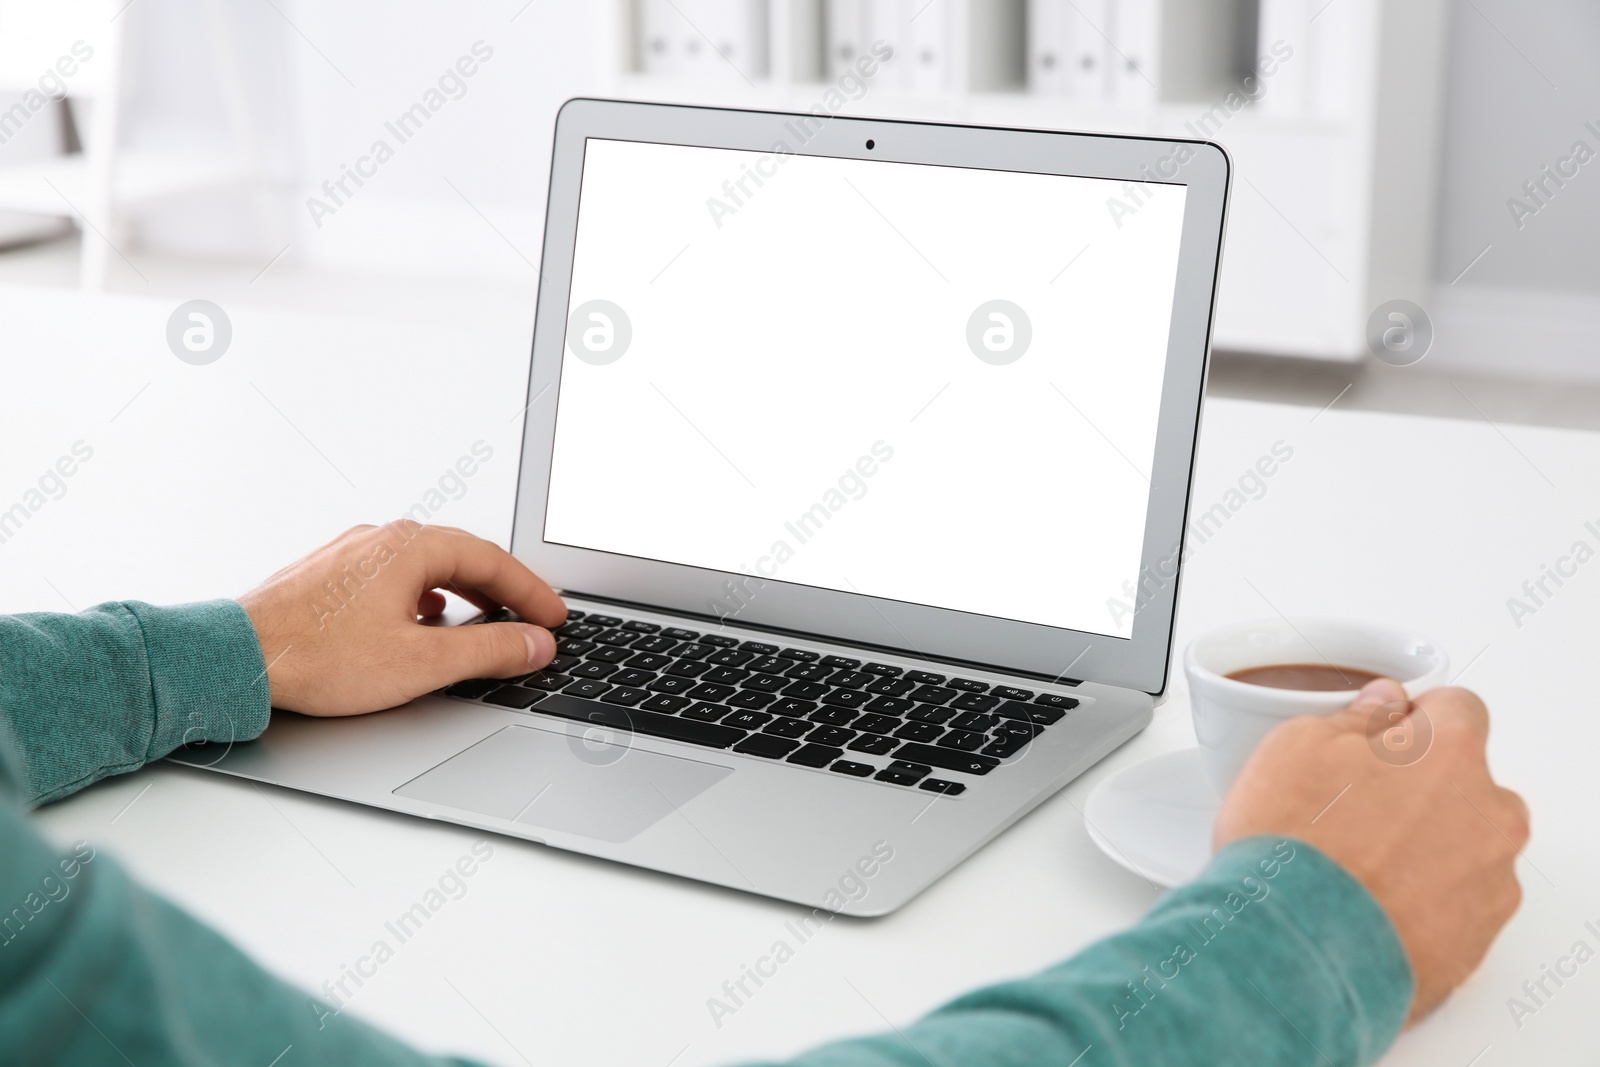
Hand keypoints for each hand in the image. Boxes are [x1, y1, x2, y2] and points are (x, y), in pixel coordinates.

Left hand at [239, 523, 566, 715]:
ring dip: (465, 589)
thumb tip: (534, 643)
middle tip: (532, 615)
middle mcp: (381, 540)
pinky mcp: (329, 576)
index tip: (554, 617)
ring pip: (427, 564)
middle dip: (504, 588)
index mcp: (410, 547)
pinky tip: (424, 619)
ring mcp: (352, 555)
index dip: (532, 591)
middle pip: (463, 555)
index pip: (493, 560)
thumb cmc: (316, 656)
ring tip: (488, 616)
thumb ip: (488, 650)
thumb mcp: (421, 661)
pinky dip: (427, 594)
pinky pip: (395, 576)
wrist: (234, 659)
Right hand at [1214, 678, 1527, 1023]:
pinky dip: (1425, 902)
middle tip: (1357, 807)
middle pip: (1468, 782)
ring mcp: (1490, 883)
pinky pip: (1457, 905)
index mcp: (1450, 752)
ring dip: (1427, 847)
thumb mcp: (1295, 747)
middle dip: (1423, 787)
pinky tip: (1371, 907)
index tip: (1381, 737)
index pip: (1457, 707)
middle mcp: (1488, 814)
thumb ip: (1355, 719)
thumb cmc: (1293, 844)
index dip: (1413, 719)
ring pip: (1466, 846)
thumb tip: (1381, 707)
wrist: (1292, 949)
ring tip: (1360, 867)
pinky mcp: (1477, 942)